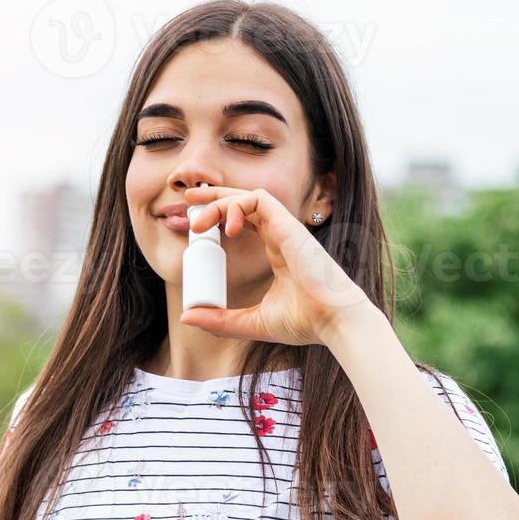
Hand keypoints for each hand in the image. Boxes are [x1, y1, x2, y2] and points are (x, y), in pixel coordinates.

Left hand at [178, 184, 371, 345]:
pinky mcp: (289, 225)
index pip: (245, 221)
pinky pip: (259, 199)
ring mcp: (285, 228)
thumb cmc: (304, 322)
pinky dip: (238, 205)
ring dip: (220, 202)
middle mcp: (280, 235)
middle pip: (244, 203)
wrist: (332, 322)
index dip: (220, 217)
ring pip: (249, 197)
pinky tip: (228, 227)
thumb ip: (220, 320)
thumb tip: (187, 317)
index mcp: (276, 251)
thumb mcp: (252, 323)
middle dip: (215, 197)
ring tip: (199, 221)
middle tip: (189, 201)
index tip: (197, 226)